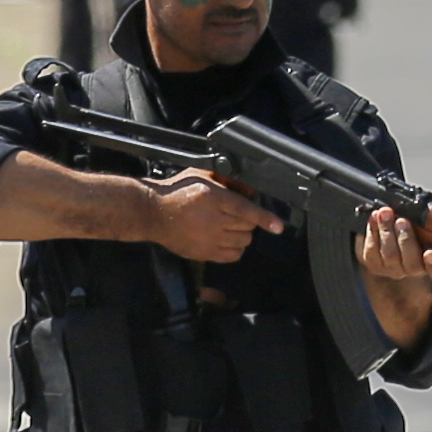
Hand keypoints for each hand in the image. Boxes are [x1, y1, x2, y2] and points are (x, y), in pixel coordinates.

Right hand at [135, 169, 277, 263]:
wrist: (152, 213)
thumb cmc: (178, 191)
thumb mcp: (201, 175)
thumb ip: (227, 180)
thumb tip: (250, 190)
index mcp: (212, 198)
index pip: (245, 210)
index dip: (264, 218)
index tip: (278, 227)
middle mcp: (212, 220)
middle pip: (247, 226)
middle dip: (248, 219)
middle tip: (235, 213)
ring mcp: (208, 240)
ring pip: (243, 242)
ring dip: (242, 233)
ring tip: (229, 225)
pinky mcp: (204, 254)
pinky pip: (233, 256)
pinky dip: (235, 248)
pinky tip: (226, 239)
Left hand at [355, 203, 431, 349]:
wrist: (393, 235)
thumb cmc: (417, 230)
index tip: (431, 253)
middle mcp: (414, 271)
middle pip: (411, 263)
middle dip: (405, 240)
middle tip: (402, 221)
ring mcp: (393, 269)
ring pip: (390, 256)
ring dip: (386, 232)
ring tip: (386, 214)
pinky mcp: (375, 264)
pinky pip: (372, 251)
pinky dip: (372, 232)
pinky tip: (374, 218)